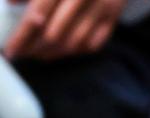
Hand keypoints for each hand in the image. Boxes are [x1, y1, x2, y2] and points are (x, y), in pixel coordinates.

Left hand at [3, 0, 126, 60]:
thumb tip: (10, 3)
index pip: (38, 16)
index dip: (22, 36)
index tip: (11, 50)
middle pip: (55, 35)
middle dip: (35, 48)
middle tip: (22, 53)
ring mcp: (101, 9)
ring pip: (74, 44)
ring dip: (52, 53)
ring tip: (37, 53)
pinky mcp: (112, 18)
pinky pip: (93, 45)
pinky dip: (74, 52)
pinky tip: (60, 50)